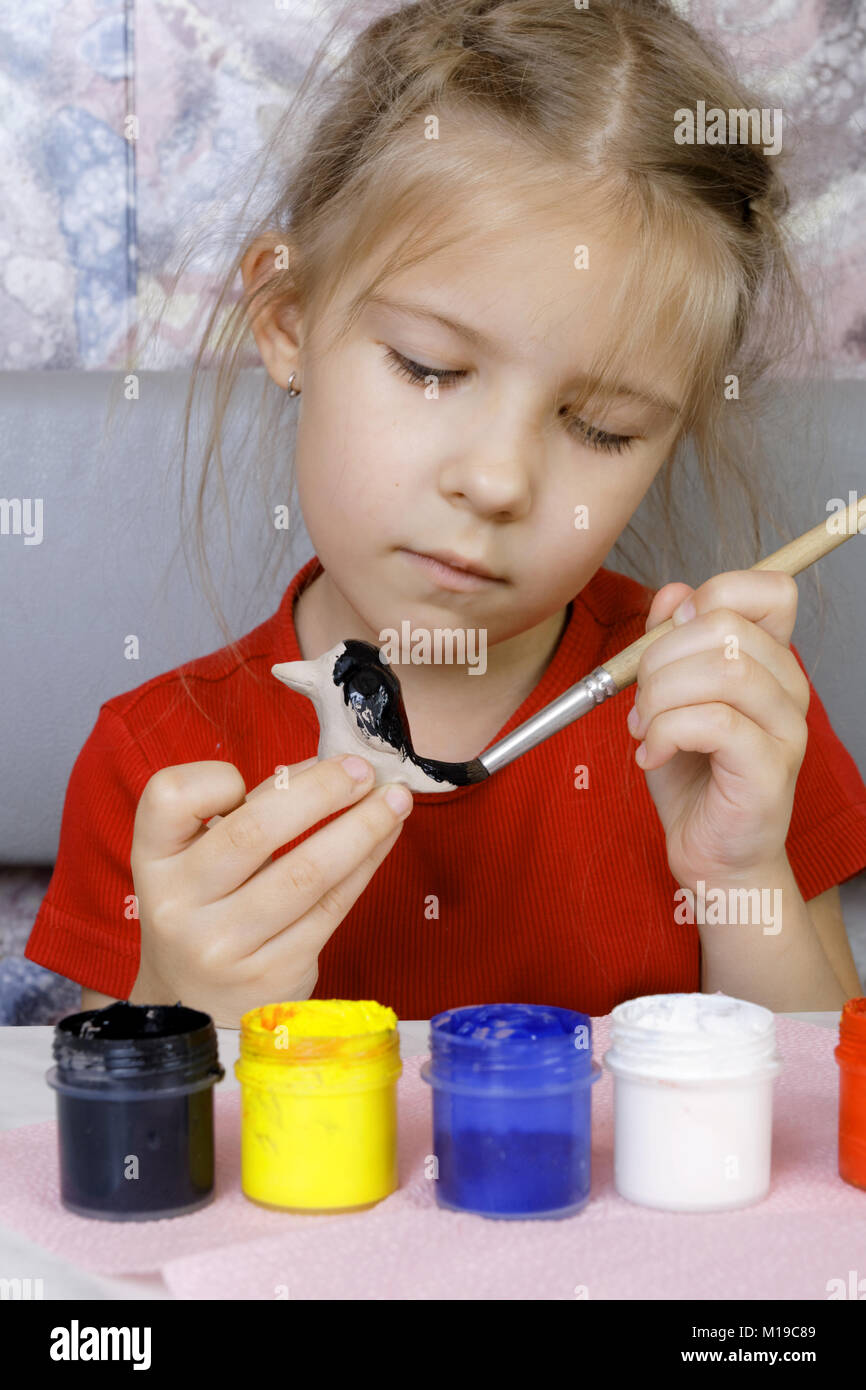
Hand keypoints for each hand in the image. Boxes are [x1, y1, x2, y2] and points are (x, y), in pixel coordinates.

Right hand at [129, 755, 412, 1026]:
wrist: (194, 1008)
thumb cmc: (206, 912)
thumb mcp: (197, 864)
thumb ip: (249, 814)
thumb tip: (329, 769)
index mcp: (153, 861)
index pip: (169, 797)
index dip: (214, 778)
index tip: (258, 776)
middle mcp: (178, 905)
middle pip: (254, 830)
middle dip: (321, 791)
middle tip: (362, 769)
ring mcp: (224, 946)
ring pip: (306, 872)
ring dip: (362, 827)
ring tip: (395, 799)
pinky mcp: (273, 974)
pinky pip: (330, 908)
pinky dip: (365, 865)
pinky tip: (385, 838)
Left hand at [628, 571, 809, 888]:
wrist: (710, 853)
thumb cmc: (692, 775)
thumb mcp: (668, 697)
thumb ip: (668, 643)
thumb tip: (672, 594)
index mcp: (768, 661)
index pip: (770, 590)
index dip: (714, 594)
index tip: (671, 634)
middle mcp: (788, 687)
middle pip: (726, 625)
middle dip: (660, 656)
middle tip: (641, 699)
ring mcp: (785, 728)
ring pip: (720, 671)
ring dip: (660, 696)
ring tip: (643, 728)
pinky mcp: (769, 767)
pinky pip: (713, 722)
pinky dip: (665, 733)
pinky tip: (651, 754)